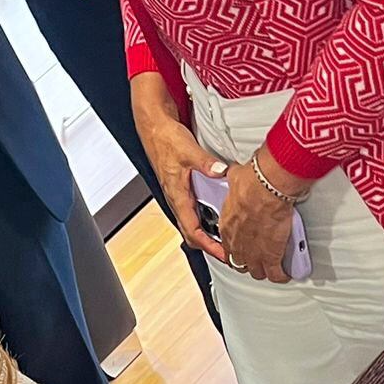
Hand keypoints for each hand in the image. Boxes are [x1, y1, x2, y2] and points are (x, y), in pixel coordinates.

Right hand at [129, 72, 227, 261]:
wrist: (154, 129)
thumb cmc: (166, 140)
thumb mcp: (188, 150)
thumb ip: (205, 163)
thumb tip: (220, 171)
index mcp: (177, 195)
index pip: (192, 230)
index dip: (208, 245)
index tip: (223, 254)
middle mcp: (177, 199)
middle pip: (191, 234)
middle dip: (209, 247)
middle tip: (229, 254)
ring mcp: (179, 196)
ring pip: (192, 225)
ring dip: (207, 237)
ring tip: (225, 243)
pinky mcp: (181, 190)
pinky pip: (193, 213)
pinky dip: (205, 223)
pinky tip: (218, 221)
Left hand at [218, 148, 305, 283]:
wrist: (267, 187)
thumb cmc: (252, 181)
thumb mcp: (235, 178)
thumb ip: (233, 180)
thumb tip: (233, 173)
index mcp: (227, 226)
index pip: (227, 244)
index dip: (235, 248)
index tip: (242, 246)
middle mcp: (237, 242)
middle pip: (239, 262)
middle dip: (248, 262)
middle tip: (257, 259)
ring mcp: (253, 251)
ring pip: (256, 271)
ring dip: (263, 270)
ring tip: (271, 268)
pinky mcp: (271, 255)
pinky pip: (275, 273)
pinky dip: (280, 276)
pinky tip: (285, 275)